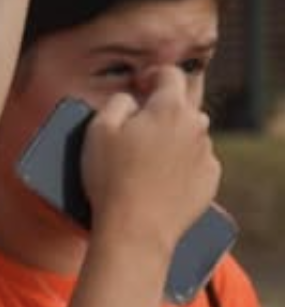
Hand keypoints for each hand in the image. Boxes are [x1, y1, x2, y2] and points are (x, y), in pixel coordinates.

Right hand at [81, 67, 220, 252]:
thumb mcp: (97, 132)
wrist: (135, 230)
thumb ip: (116, 103)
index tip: (141, 84)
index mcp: (169, 108)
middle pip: (180, 107)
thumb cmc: (112, 179)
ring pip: (189, 136)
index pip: (169, 75)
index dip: (153, 75)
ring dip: (171, 141)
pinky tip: (157, 182)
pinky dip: (179, 167)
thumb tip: (130, 99)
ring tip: (144, 163)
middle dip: (160, 113)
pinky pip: (195, 164)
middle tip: (135, 131)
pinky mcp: (209, 179)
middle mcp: (195, 125)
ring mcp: (205, 153)